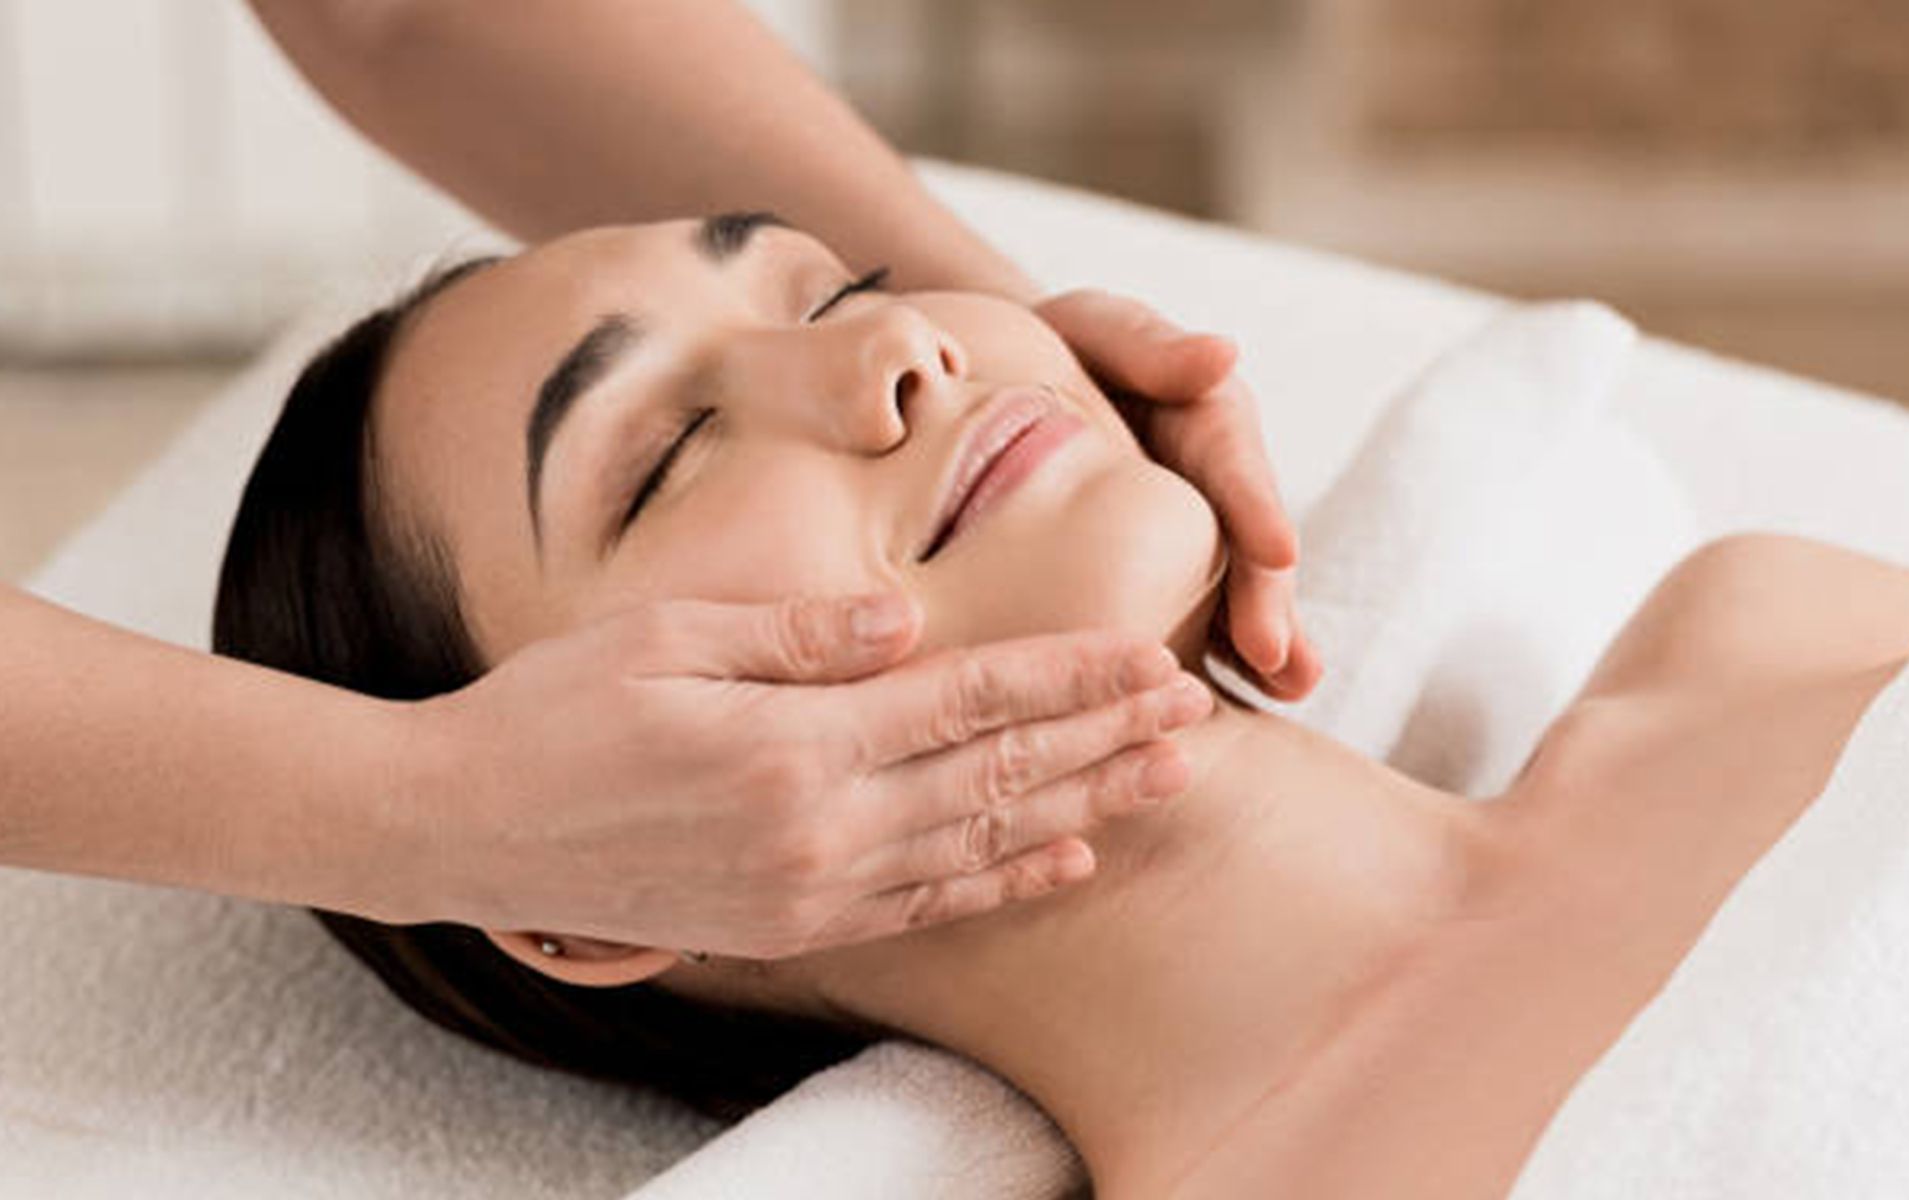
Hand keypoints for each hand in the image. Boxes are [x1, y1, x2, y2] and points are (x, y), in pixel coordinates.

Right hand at [384, 591, 1209, 958]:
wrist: (459, 831)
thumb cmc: (549, 711)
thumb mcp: (664, 638)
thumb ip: (797, 635)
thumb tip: (907, 619)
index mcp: (791, 745)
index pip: (967, 702)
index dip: (1067, 677)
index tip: (1149, 652)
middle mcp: (816, 830)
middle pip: (995, 775)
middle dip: (1103, 738)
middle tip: (1197, 711)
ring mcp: (806, 890)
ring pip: (979, 845)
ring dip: (1081, 808)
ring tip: (1165, 780)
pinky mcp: (788, 926)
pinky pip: (923, 906)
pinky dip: (1002, 884)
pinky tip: (1063, 859)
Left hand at [1036, 289, 1321, 700]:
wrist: (1003, 383)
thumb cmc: (1055, 346)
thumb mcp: (1096, 328)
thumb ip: (1152, 345)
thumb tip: (1224, 353)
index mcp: (1204, 419)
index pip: (1233, 462)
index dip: (1255, 508)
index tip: (1279, 551)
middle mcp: (1213, 485)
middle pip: (1244, 544)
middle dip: (1265, 599)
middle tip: (1276, 656)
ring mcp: (1193, 537)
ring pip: (1233, 593)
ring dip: (1265, 643)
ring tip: (1288, 689)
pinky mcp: (1161, 578)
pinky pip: (1191, 621)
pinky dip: (1211, 662)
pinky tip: (1216, 711)